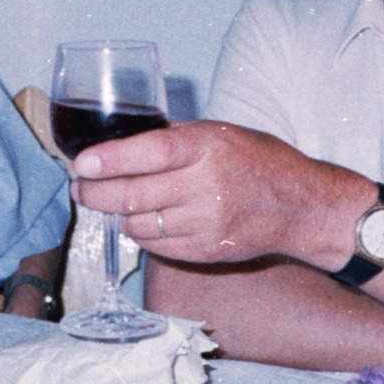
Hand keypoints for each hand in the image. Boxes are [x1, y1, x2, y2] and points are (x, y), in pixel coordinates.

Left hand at [70, 120, 361, 266]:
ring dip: (115, 214)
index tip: (81, 163)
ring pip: (138, 223)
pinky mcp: (206, 251)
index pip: (149, 152)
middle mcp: (206, 186)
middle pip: (134, 195)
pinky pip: (155, 245)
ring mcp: (206, 223)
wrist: (302, 206)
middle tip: (80, 187)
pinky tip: (140, 220)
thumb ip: (174, 139)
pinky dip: (140, 232)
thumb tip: (118, 146)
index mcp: (208, 147)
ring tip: (109, 202)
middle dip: (94, 193)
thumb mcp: (219, 133)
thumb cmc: (258, 161)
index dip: (109, 159)